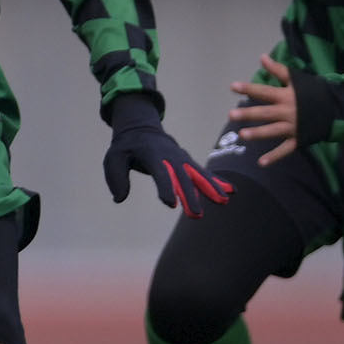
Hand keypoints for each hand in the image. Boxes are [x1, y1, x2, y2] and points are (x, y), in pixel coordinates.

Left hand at [102, 93, 229, 215]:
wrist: (141, 128)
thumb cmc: (126, 147)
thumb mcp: (113, 158)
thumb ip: (116, 177)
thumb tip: (119, 198)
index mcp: (152, 154)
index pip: (161, 172)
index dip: (166, 187)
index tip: (171, 204)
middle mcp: (170, 155)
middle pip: (182, 177)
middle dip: (190, 196)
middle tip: (197, 214)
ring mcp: (181, 158)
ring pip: (198, 174)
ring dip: (210, 188)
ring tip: (223, 201)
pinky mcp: (187, 161)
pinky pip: (203, 172)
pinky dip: (216, 181)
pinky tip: (230, 191)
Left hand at [227, 55, 305, 164]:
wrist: (336, 108)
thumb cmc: (313, 91)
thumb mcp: (296, 78)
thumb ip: (278, 70)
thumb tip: (262, 57)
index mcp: (286, 96)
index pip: (264, 91)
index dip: (249, 89)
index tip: (233, 87)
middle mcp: (287, 111)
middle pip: (265, 113)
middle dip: (249, 114)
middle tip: (231, 115)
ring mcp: (293, 127)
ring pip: (273, 131)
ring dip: (258, 133)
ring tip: (242, 135)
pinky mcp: (299, 139)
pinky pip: (285, 149)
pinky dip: (274, 156)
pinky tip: (261, 163)